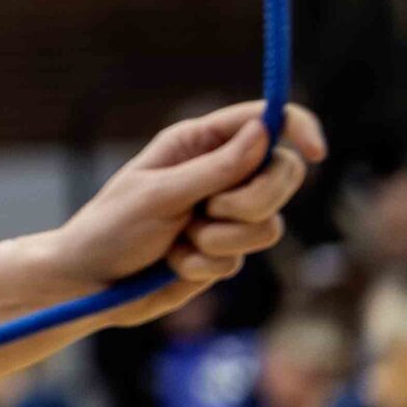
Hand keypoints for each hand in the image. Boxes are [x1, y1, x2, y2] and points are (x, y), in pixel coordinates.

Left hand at [41, 99, 325, 328]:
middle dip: (252, 200)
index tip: (316, 152)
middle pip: (281, 176)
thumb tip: (264, 132)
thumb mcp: (160, 194)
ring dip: (222, 239)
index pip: (262, 122)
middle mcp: (216, 174)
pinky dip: (206, 265)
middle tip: (209, 210)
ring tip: (179, 239)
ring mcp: (222, 215)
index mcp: (196, 144)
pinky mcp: (222, 252)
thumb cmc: (112, 228)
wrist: (90, 284)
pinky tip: (172, 263)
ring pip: (268, 225)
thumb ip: (216, 168)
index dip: (296, 128)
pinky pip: (241, 259)